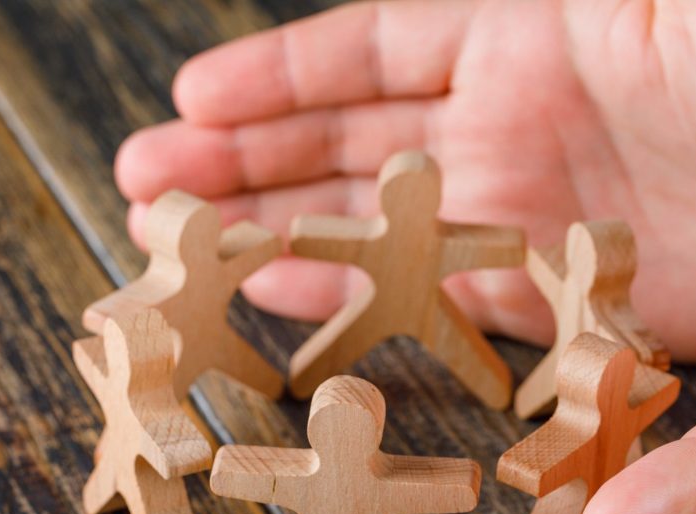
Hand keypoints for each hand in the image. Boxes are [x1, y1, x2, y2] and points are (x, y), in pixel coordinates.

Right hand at [114, 0, 695, 362]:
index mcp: (519, 33)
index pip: (365, 55)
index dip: (274, 80)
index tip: (191, 104)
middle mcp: (502, 127)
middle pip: (342, 145)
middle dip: (242, 163)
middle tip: (150, 188)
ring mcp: (514, 217)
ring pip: (365, 228)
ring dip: (272, 233)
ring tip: (186, 247)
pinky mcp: (544, 296)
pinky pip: (421, 297)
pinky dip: (346, 299)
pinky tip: (278, 297)